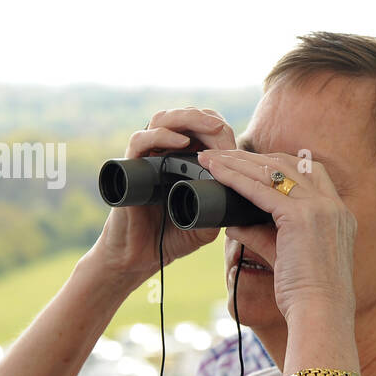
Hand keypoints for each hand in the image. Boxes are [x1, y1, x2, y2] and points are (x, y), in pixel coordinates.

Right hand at [92, 108, 235, 282]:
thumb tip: (244, 188)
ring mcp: (147, 158)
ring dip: (188, 117)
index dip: (221, 132)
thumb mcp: (209, 219)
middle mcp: (165, 153)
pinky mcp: (131, 167)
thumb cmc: (172, 238)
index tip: (237, 149)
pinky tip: (181, 141)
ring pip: (163, 119)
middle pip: (184, 118)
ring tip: (210, 127)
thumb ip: (223, 201)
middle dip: (206, 118)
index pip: (202, 130)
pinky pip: (141, 140)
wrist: (140, 257)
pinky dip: (162, 136)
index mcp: (185, 160)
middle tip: (222, 128)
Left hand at [195, 149, 356, 322]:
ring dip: (239, 161)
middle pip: (289, 165)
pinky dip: (235, 178)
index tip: (251, 163)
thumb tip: (232, 223)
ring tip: (211, 158)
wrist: (321, 315)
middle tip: (223, 154)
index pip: (310, 172)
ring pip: (273, 172)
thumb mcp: (285, 256)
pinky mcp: (301, 217)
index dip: (278, 164)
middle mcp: (334, 206)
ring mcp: (320, 209)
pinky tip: (216, 173)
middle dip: (253, 157)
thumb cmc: (306, 295)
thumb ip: (261, 235)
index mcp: (339, 215)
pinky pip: (260, 190)